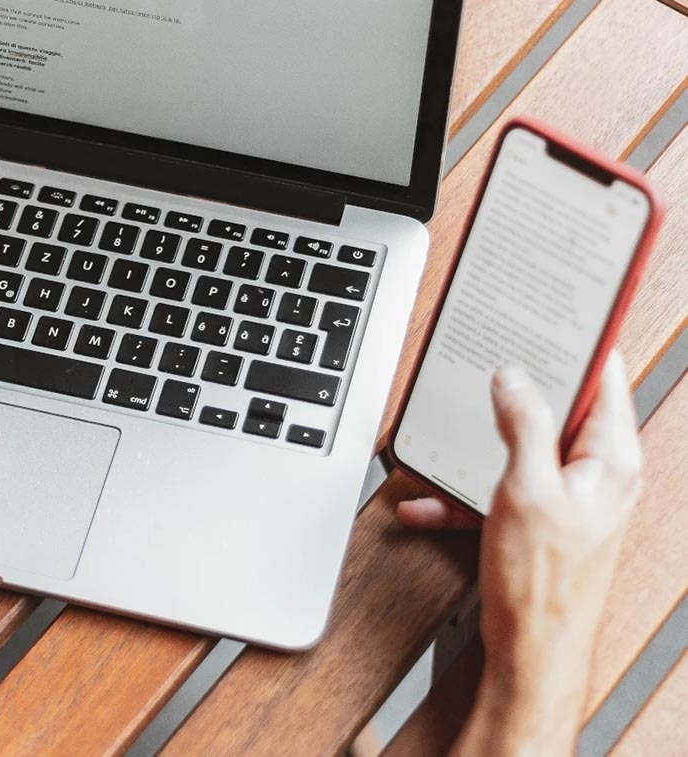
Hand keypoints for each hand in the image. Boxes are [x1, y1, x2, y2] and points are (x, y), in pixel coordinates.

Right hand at [398, 351, 640, 752]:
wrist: (529, 653)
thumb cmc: (542, 584)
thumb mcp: (526, 489)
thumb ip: (524, 425)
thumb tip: (515, 379)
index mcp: (609, 459)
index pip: (604, 380)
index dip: (581, 344)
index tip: (559, 314)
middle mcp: (595, 475)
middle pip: (557, 410)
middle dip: (516, 394)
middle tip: (487, 368)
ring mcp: (567, 499)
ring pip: (521, 449)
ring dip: (479, 449)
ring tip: (448, 442)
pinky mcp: (539, 521)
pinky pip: (500, 490)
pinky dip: (466, 492)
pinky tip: (429, 499)